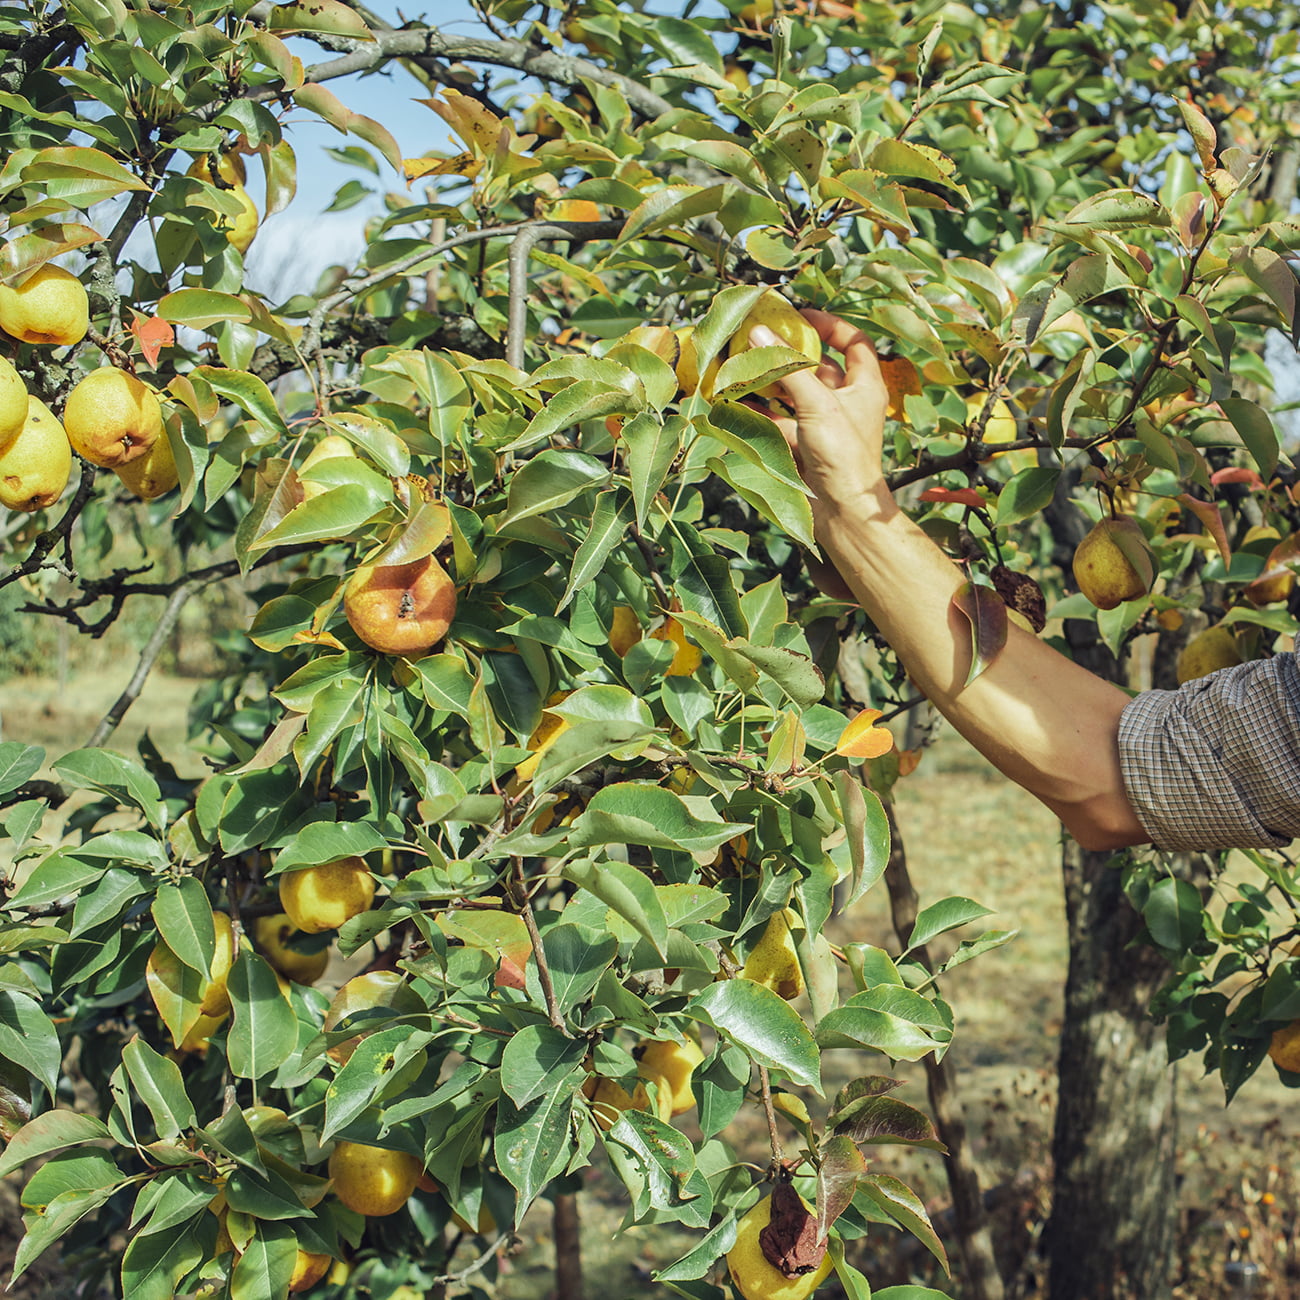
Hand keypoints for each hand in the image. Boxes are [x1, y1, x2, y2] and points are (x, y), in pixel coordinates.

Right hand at [749, 309, 889, 596]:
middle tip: (758, 339)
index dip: (830, 324)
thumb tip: (758, 332)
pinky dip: (758, 412)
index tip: (800, 316)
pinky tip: (734, 403)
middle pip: (816, 366)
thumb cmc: (843, 457)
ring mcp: (823, 425)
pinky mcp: (804, 446)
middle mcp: (846, 402)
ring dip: (767, 382)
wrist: (843, 515)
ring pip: (793, 394)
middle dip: (787, 353)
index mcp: (864, 386)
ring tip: (739, 366)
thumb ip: (787, 368)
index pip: (854, 341)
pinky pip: (778, 421)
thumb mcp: (818, 404)